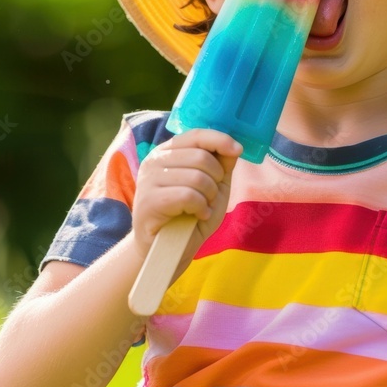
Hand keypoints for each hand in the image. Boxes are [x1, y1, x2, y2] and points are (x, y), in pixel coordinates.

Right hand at [131, 129, 242, 264]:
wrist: (167, 250)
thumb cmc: (189, 217)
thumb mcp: (212, 188)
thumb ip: (221, 165)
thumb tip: (234, 146)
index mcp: (167, 152)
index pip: (195, 135)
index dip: (219, 139)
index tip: (237, 149)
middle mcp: (154, 161)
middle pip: (200, 156)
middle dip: (216, 178)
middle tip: (211, 196)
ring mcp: (149, 180)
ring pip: (197, 177)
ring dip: (209, 196)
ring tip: (203, 208)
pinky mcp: (149, 201)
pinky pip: (187, 196)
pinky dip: (201, 208)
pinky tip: (198, 215)